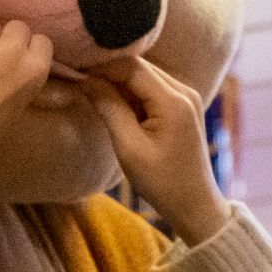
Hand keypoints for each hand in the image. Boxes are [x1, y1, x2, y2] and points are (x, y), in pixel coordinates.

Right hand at [83, 57, 229, 244]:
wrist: (195, 204)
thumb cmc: (162, 182)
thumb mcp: (129, 147)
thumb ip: (109, 108)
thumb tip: (86, 79)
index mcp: (174, 100)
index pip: (132, 66)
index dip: (101, 67)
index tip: (75, 73)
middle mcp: (184, 90)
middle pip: (139, 67)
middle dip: (108, 72)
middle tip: (80, 82)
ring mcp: (186, 97)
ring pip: (144, 76)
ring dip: (118, 83)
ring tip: (92, 94)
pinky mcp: (182, 106)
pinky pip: (152, 88)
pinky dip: (131, 93)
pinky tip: (114, 105)